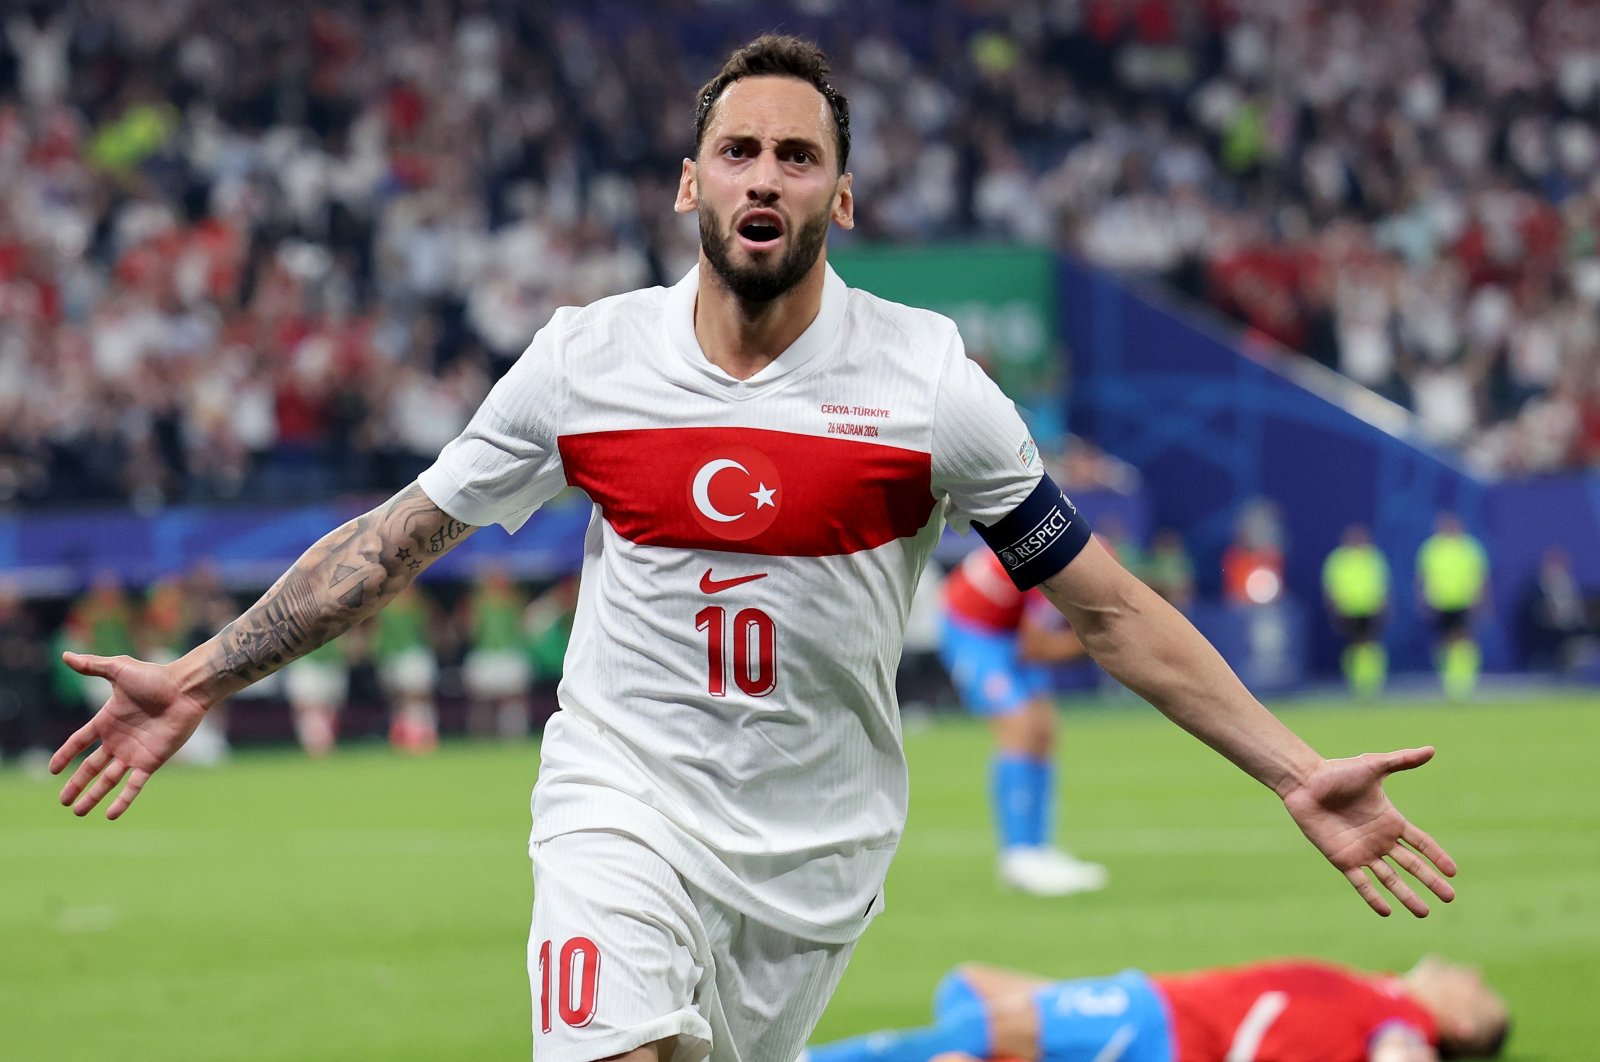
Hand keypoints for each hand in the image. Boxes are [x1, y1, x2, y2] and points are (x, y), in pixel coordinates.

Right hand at [49, 652, 210, 818]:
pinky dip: (123, 800)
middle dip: (77, 784)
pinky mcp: (152, 761)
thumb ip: (92, 666)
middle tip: (63, 801)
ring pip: (109, 780)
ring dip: (94, 796)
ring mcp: (135, 752)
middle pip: (92, 767)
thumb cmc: (155, 677)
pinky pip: (134, 785)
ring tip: (78, 812)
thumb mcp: (119, 669)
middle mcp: (119, 740)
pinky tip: (110, 815)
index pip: (80, 742)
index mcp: (108, 721)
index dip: (66, 755)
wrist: (186, 688)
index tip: (52, 770)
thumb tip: (65, 655)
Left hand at [1280, 747, 1456, 916]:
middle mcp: (1379, 840)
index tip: (1453, 871)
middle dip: (1430, 881)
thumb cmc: (1337, 772)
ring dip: (1407, 895)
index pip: (1421, 842)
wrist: (1304, 782)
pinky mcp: (1342, 859)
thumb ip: (1402, 760)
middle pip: (1411, 865)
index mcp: (1390, 820)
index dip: (1437, 856)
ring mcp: (1362, 851)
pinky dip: (1373, 897)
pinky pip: (1361, 882)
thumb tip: (1431, 750)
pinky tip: (1386, 912)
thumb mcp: (1373, 766)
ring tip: (1424, 913)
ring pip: (1390, 879)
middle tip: (1450, 898)